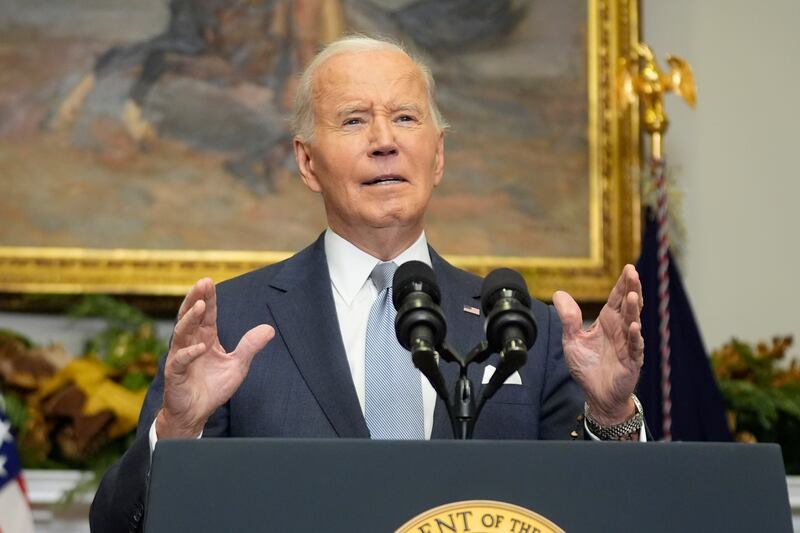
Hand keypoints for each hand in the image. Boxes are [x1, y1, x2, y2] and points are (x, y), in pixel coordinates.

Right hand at [156, 278, 274, 437]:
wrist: (195, 414)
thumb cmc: (213, 388)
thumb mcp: (237, 365)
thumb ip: (250, 346)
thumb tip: (269, 329)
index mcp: (205, 339)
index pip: (207, 315)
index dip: (209, 298)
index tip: (210, 281)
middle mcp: (191, 344)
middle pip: (190, 317)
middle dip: (196, 299)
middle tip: (202, 283)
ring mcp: (180, 357)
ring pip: (182, 333)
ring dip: (191, 319)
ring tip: (201, 305)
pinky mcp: (175, 374)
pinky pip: (180, 360)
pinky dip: (189, 354)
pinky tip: (200, 347)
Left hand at [553, 264, 643, 425]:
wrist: (596, 395)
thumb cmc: (588, 366)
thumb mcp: (572, 340)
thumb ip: (569, 318)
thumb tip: (558, 293)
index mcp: (607, 322)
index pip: (616, 299)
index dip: (623, 284)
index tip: (629, 268)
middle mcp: (620, 330)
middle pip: (628, 306)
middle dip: (632, 289)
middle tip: (633, 273)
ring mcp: (628, 344)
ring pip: (633, 323)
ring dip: (634, 310)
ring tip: (633, 296)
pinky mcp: (631, 361)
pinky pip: (635, 347)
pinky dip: (635, 337)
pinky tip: (634, 327)